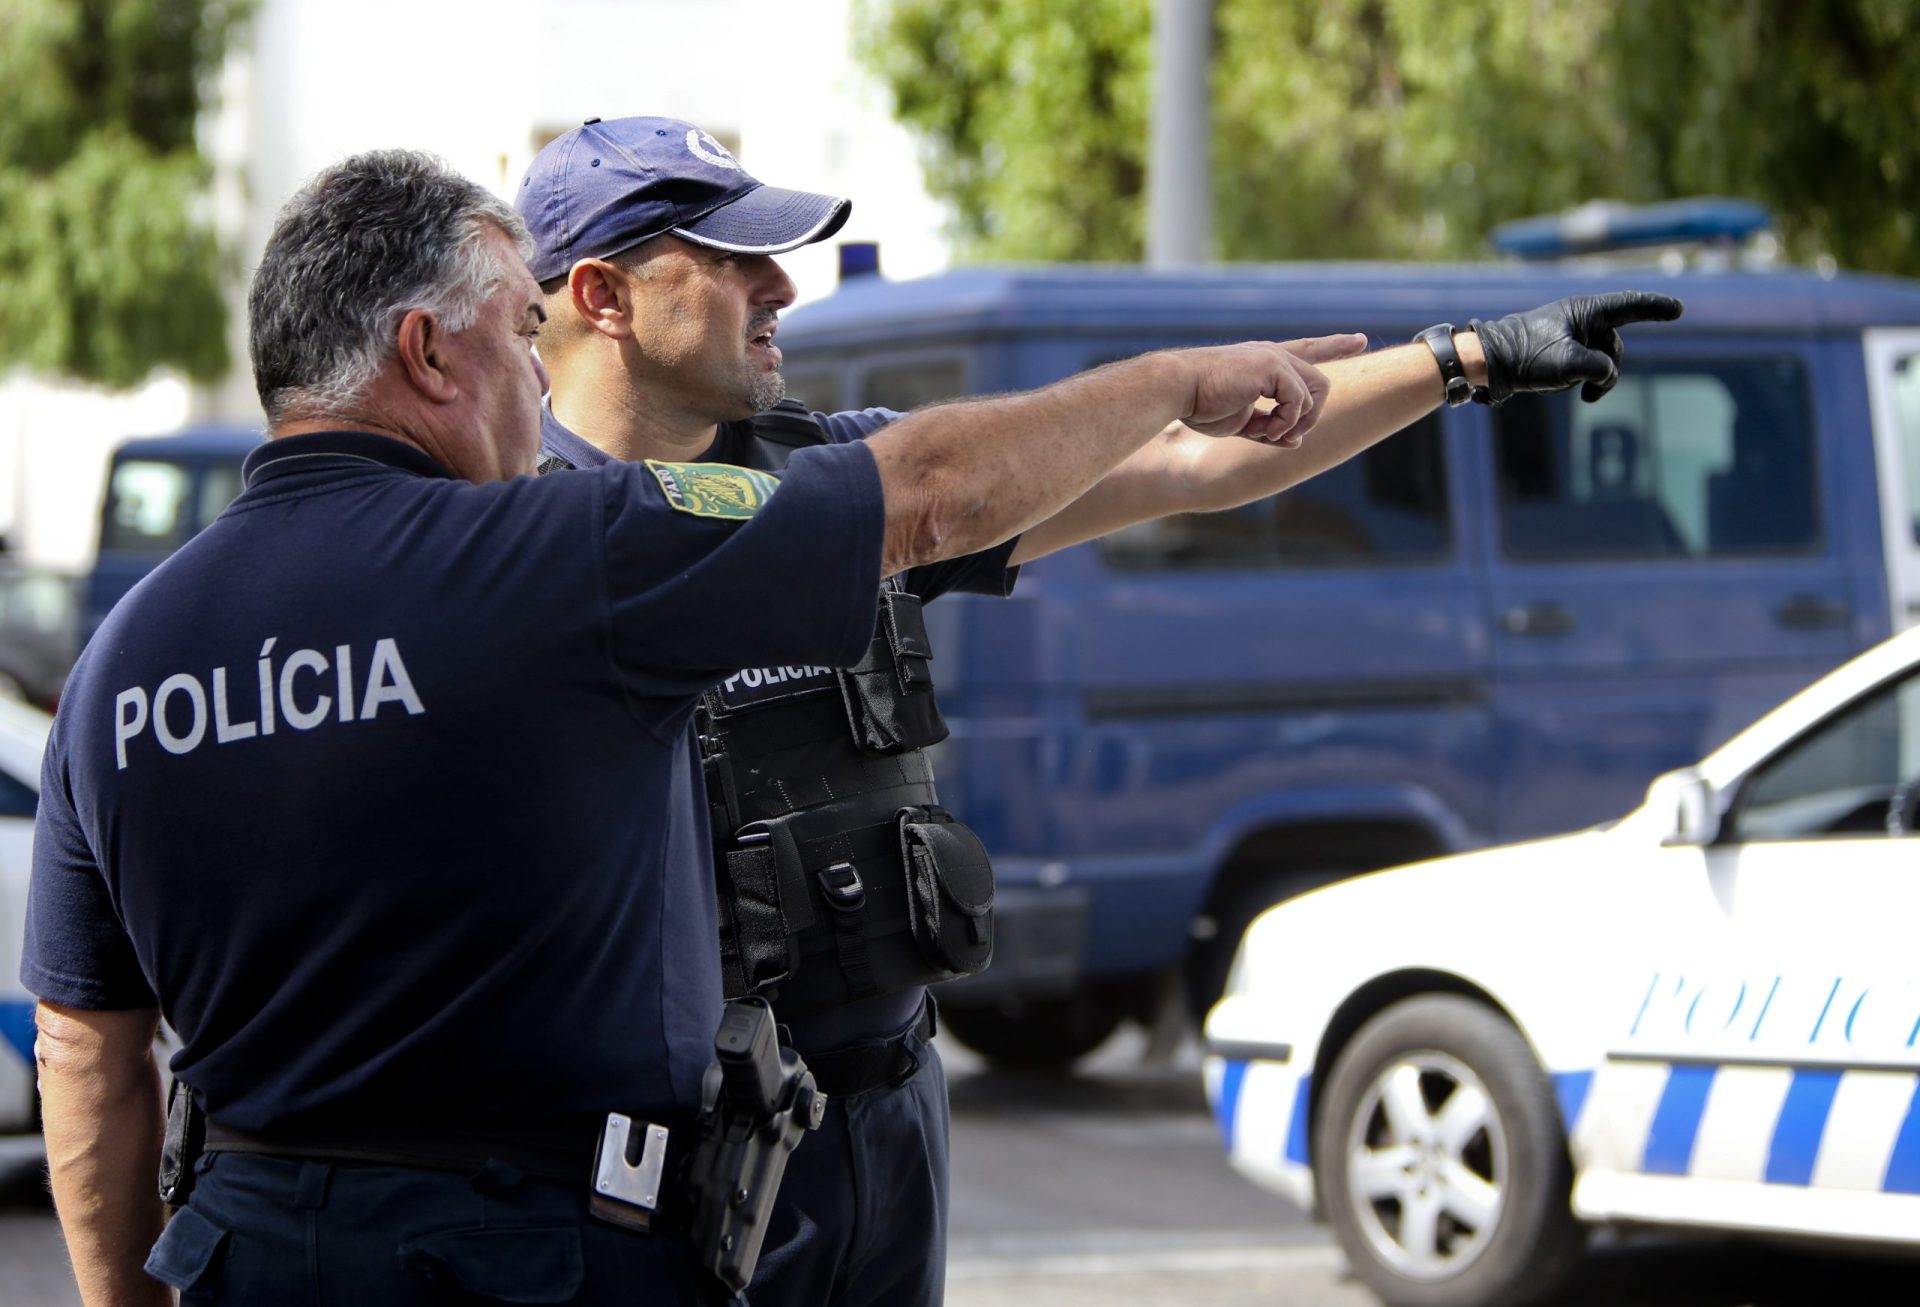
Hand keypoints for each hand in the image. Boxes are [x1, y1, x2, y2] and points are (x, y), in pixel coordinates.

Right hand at [1183, 333, 1368, 444]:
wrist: (1177, 389)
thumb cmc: (1199, 405)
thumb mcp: (1241, 422)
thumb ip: (1269, 427)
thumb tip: (1296, 440)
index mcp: (1263, 363)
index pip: (1307, 349)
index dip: (1335, 345)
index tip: (1361, 340)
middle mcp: (1273, 355)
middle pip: (1319, 383)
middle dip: (1310, 416)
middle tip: (1281, 437)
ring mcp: (1274, 358)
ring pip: (1314, 393)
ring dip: (1295, 423)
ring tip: (1267, 434)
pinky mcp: (1273, 366)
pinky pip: (1299, 401)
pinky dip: (1286, 422)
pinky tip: (1265, 430)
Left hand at [1471, 292, 1683, 403]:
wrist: (1488, 363)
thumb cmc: (1525, 356)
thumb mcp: (1567, 363)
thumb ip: (1599, 368)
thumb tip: (1606, 374)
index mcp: (1585, 311)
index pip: (1630, 306)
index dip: (1655, 308)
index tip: (1677, 309)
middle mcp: (1579, 318)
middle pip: (1614, 346)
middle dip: (1607, 372)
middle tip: (1589, 395)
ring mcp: (1569, 334)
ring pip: (1598, 360)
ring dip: (1589, 379)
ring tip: (1566, 389)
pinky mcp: (1558, 349)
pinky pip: (1581, 366)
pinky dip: (1575, 379)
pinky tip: (1554, 384)